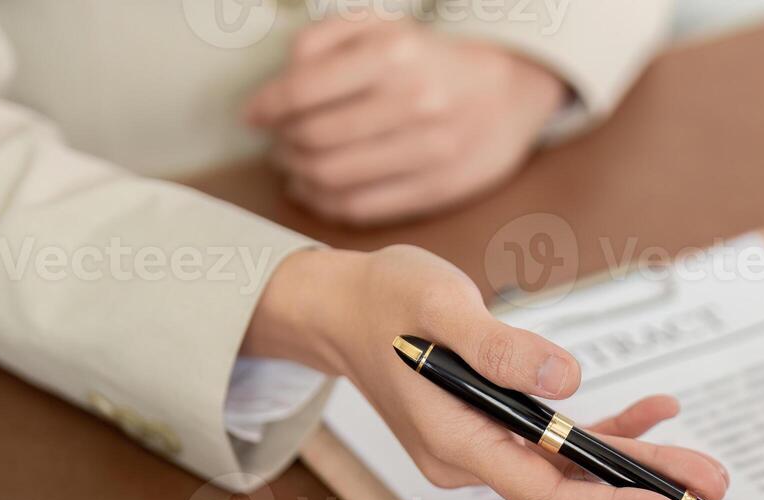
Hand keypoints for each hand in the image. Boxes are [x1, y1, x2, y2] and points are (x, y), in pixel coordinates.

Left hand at [245, 19, 567, 225]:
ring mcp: (428, 150)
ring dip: (299, 174)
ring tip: (295, 165)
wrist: (509, 95)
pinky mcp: (436, 188)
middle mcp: (414, 101)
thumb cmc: (431, 61)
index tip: (254, 115)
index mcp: (394, 52)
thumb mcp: (381, 27)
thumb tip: (275, 91)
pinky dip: (324, 202)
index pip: (303, 90)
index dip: (267, 107)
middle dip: (283, 143)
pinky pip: (360, 207)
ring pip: (332, 177)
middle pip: (313, 138)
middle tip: (278, 141)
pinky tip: (316, 190)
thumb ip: (323, 41)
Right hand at [246, 246, 726, 499]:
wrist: (345, 306)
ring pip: (572, 468)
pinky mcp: (499, 428)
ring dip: (636, 466)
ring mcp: (487, 447)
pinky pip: (563, 442)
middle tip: (711, 488)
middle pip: (569, 488)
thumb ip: (500, 348)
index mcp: (455, 442)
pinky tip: (655, 411)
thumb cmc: (387, 301)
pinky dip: (609, 432)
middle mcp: (473, 458)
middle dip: (642, 490)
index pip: (545, 491)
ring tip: (702, 468)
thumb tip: (567, 381)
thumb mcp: (440, 307)